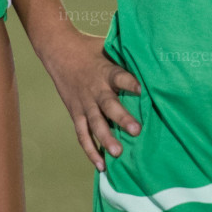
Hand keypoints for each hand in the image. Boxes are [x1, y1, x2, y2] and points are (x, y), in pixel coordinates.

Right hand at [44, 31, 140, 170]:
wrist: (58, 51)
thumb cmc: (90, 48)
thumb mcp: (108, 46)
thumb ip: (126, 56)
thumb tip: (153, 56)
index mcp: (106, 71)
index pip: (120, 77)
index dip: (131, 83)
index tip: (143, 89)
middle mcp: (95, 89)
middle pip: (108, 105)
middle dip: (122, 118)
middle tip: (136, 130)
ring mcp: (84, 103)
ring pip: (95, 123)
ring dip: (105, 139)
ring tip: (117, 153)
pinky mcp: (76, 113)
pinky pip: (82, 134)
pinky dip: (90, 150)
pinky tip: (101, 165)